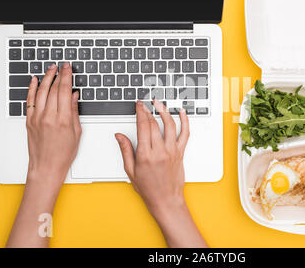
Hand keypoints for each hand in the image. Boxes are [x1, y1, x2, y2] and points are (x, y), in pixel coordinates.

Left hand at [7, 63, 81, 247]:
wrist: (46, 167)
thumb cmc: (63, 154)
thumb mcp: (76, 132)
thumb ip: (74, 111)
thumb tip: (73, 96)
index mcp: (64, 119)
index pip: (65, 91)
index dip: (67, 76)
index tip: (68, 68)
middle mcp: (49, 117)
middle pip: (54, 89)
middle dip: (59, 74)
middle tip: (62, 65)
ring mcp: (37, 118)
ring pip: (42, 91)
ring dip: (47, 78)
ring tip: (51, 69)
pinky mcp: (29, 121)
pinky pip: (30, 100)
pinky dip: (32, 88)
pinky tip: (35, 80)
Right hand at [115, 100, 206, 247]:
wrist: (166, 200)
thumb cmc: (148, 188)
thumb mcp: (130, 170)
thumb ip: (125, 150)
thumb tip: (119, 135)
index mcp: (145, 155)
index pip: (143, 127)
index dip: (140, 112)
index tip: (139, 105)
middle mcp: (160, 151)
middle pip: (155, 124)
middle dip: (149, 111)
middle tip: (146, 104)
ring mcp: (172, 151)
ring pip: (170, 125)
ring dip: (165, 111)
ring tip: (160, 104)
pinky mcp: (180, 153)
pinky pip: (185, 134)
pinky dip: (185, 121)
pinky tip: (182, 113)